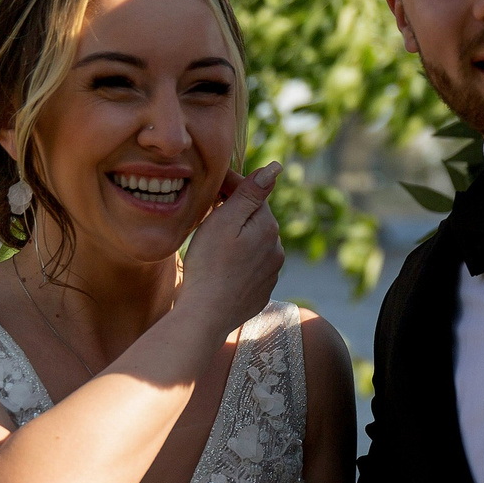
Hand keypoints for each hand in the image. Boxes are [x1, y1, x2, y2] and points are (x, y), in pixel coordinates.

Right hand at [179, 162, 283, 335]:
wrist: (207, 315)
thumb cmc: (209, 264)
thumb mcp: (225, 221)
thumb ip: (250, 193)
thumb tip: (275, 167)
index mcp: (268, 226)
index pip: (252, 194)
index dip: (230, 186)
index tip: (210, 185)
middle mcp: (276, 248)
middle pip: (255, 219)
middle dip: (235, 213)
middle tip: (208, 212)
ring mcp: (271, 272)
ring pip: (255, 244)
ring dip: (239, 238)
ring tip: (214, 242)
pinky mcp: (262, 291)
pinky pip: (252, 267)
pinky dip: (239, 262)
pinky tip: (222, 267)